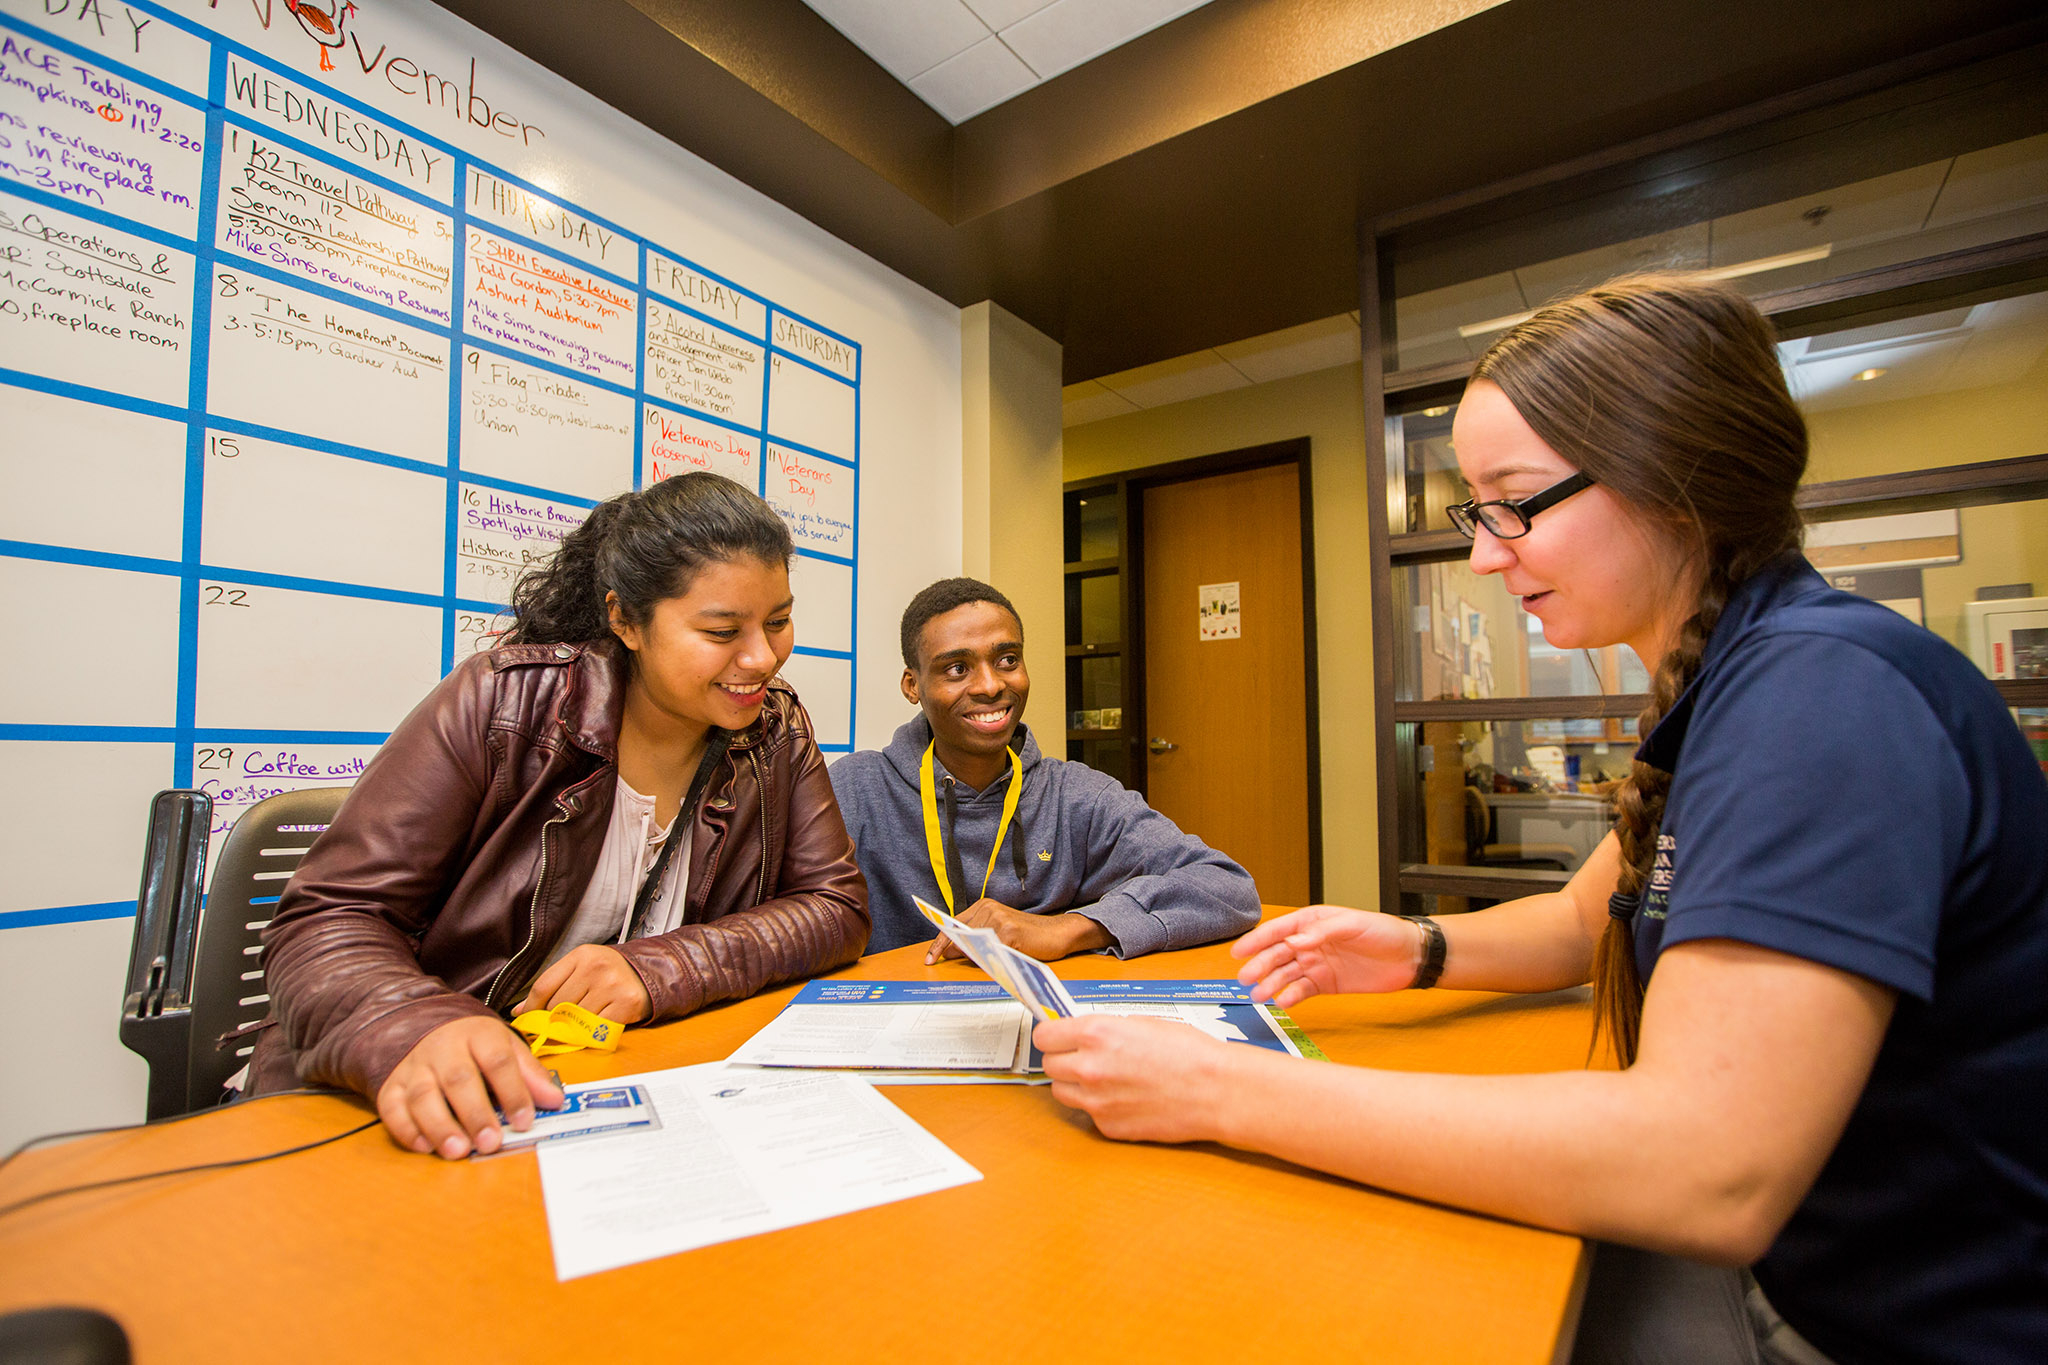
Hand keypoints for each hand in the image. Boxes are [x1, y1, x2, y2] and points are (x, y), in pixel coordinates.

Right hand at [375, 1016, 563, 1158]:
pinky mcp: (392, 1085)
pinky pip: (393, 1107)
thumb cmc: (475, 1046)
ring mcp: (415, 1067)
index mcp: (478, 1035)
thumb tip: (555, 1101)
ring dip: (440, 1126)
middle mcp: (443, 1049)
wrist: (428, 1029)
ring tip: (459, 1150)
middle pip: (458, 1079)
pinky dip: (406, 1129)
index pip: (498, 1061)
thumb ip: (530, 1075)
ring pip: (422, 1095)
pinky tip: (425, 1147)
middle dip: (475, 1114)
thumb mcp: (507, 1048)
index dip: (514, 1092)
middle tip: (490, 1142)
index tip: (525, 1121)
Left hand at [513, 944, 651, 1022]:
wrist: (651, 972)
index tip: (527, 1018)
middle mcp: (596, 968)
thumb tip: (520, 1012)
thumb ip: (553, 986)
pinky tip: (596, 1024)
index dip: (531, 1007)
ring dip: (574, 1026)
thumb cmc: (611, 973)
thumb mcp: (581, 968)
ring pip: (575, 1019)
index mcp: (581, 955)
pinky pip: (596, 1028)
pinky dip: (592, 1032)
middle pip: (557, 1006)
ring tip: (582, 1021)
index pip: (544, 986)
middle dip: (555, 1018)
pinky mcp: (625, 1004)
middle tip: (560, 1022)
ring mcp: (612, 986)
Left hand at [926, 899, 1112, 964]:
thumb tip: (949, 951)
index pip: (953, 925)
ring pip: (973, 947)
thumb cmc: (1028, 936)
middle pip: (959, 937)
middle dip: (955, 953)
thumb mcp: (998, 932)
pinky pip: (990, 953)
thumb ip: (974, 938)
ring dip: (976, 958)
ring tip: (990, 959)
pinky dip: (990, 961)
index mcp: (983, 906)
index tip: (929, 958)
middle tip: (951, 963)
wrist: (1056, 932)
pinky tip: (999, 961)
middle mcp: (989, 909)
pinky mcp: (1009, 932)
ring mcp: (998, 920)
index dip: (939, 943)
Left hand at [1034, 1014, 1234, 1142]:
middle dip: (1063, 1059)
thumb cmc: (1189, 1053)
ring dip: (1074, 1084)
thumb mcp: (1142, 1023)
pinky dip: (1099, 1106)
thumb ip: (1105, 1029)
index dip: (1052, 1035)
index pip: (1044, 1036)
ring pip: (1061, 1092)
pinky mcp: (1108, 1126)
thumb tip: (1082, 1034)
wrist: (1215, 1091)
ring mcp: (1096, 1101)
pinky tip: (1125, 1098)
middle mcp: (1089, 1068)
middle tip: (1082, 1057)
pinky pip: (1089, 1113)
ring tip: (1103, 1078)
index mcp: (1096, 1034)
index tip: (1057, 1037)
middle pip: (1049, 1065)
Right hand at [1231, 905, 1423, 1006]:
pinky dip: (1291, 996)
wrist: (1409, 957)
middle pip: (1278, 954)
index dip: (1257, 940)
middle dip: (1260, 965)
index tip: (1239, 951)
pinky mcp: (1326, 984)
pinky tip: (1283, 1001)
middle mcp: (1310, 943)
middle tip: (1245, 978)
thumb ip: (1322, 932)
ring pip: (1286, 974)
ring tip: (1259, 995)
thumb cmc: (1383, 932)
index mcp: (1313, 922)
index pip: (1279, 930)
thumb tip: (1294, 940)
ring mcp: (1317, 964)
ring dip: (1271, 983)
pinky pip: (1302, 990)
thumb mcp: (1353, 925)